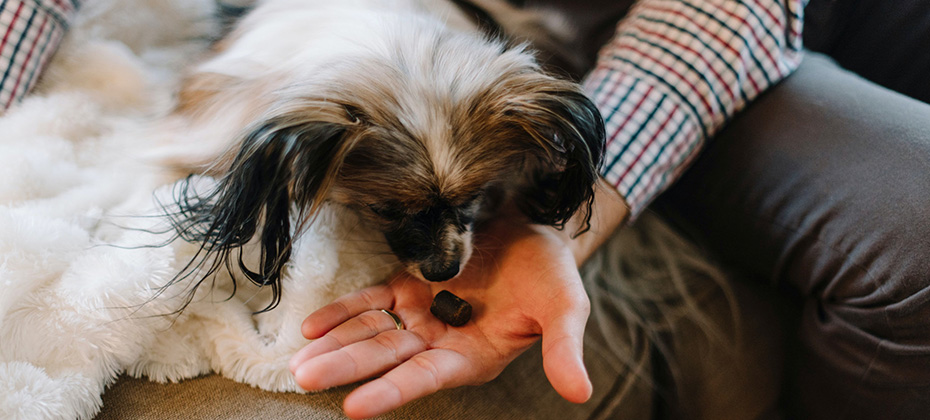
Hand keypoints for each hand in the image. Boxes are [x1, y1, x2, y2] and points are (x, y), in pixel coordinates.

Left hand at [288, 219, 592, 418]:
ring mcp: (420, 312)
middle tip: (304, 379)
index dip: (392, 390)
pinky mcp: (407, 283)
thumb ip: (563, 350)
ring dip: (335, 346)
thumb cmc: (551, 272)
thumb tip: (581, 394)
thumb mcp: (564, 308)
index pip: (425, 377)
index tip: (355, 406)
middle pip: (386, 357)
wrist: (535, 228)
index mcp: (472, 354)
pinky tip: (312, 327)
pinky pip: (370, 300)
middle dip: (346, 368)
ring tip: (298, 362)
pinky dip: (342, 312)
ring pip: (371, 332)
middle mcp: (439, 339)